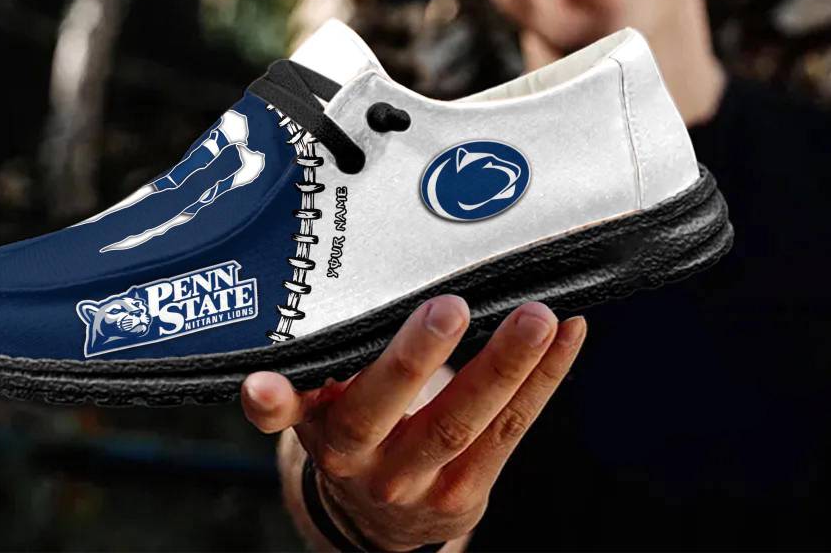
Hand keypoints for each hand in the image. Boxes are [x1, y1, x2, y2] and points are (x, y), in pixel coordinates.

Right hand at [241, 296, 586, 550]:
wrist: (375, 522)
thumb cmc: (351, 430)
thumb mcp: (317, 406)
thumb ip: (309, 370)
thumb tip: (307, 310)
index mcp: (321, 427)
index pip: (291, 411)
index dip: (274, 402)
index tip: (261, 384)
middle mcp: (363, 459)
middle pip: (387, 408)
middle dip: (417, 357)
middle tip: (449, 307)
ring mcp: (420, 480)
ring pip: (466, 421)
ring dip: (507, 365)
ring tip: (537, 316)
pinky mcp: (469, 490)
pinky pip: (513, 429)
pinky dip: (545, 378)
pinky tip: (569, 333)